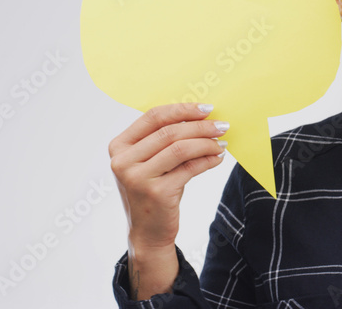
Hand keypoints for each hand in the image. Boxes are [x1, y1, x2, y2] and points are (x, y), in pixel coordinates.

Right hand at [108, 102, 227, 297]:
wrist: (148, 232)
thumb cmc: (154, 190)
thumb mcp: (151, 163)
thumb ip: (164, 140)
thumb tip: (201, 116)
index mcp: (119, 146)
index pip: (153, 117)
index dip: (182, 109)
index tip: (206, 108)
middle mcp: (123, 161)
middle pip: (169, 132)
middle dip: (200, 126)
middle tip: (222, 125)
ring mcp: (137, 177)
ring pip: (180, 148)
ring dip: (206, 143)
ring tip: (221, 143)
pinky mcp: (156, 192)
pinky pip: (190, 168)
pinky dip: (208, 160)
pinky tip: (217, 158)